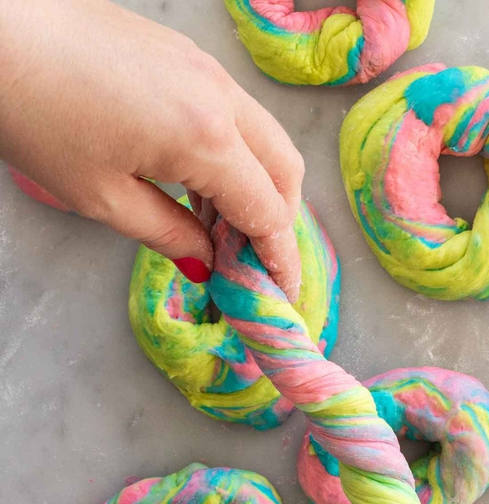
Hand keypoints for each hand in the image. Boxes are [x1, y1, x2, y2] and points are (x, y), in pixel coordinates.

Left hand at [0, 0, 302, 296]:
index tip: (282, 296)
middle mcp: (221, 97)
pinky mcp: (185, 55)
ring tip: (219, 229)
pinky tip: (199, 183)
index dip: (280, 260)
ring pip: (265, 138)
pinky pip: (236, 114)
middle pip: (285, 171)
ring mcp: (206, 68)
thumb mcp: (102, 197)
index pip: (268, 212)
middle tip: (251, 262)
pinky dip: (236, 155)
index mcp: (206, 138)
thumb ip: (168, 234)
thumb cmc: (35, 113)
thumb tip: (206, 260)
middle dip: (279, 223)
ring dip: (258, 187)